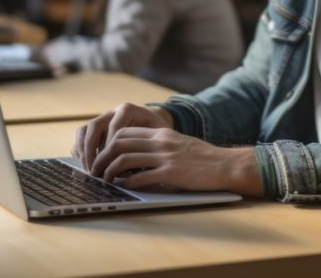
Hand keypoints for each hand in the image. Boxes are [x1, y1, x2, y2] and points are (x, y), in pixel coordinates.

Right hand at [72, 103, 173, 172]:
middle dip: (91, 149)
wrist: (153, 124)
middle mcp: (112, 112)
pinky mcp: (95, 130)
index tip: (112, 163)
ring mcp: (101, 120)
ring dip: (83, 151)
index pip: (115, 126)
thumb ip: (147, 147)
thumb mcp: (159, 136)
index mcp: (128, 110)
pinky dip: (79, 151)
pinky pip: (81, 137)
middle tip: (95, 170)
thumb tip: (132, 169)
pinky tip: (87, 166)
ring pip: (84, 130)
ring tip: (89, 170)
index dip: (111, 145)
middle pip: (94, 126)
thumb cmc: (157, 132)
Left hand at [89, 127, 262, 195]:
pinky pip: (141, 176)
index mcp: (162, 133)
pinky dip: (128, 182)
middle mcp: (161, 142)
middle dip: (103, 157)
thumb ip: (159, 145)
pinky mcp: (171, 173)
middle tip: (96, 170)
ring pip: (126, 159)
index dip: (108, 144)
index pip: (126, 132)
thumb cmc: (203, 158)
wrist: (224, 165)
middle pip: (120, 143)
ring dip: (110, 171)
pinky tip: (124, 187)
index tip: (102, 156)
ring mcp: (166, 157)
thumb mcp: (179, 143)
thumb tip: (136, 154)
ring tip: (105, 180)